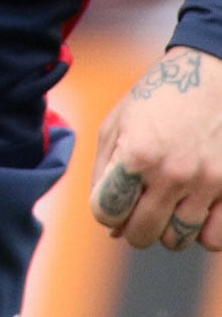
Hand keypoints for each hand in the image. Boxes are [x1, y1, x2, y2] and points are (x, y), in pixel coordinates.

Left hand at [91, 47, 221, 252]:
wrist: (211, 76)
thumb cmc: (157, 99)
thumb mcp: (117, 123)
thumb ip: (104, 172)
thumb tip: (109, 225)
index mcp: (137, 154)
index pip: (107, 211)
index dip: (106, 211)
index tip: (113, 202)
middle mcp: (173, 173)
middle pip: (141, 234)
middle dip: (133, 227)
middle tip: (139, 209)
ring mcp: (208, 183)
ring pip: (178, 240)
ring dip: (167, 230)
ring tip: (168, 206)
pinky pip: (215, 239)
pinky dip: (202, 233)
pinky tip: (195, 211)